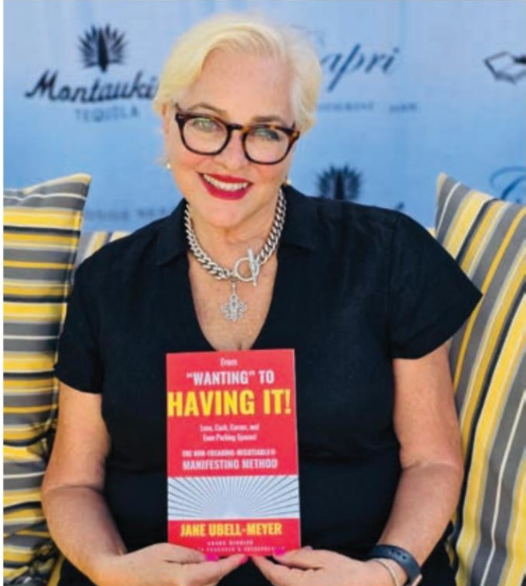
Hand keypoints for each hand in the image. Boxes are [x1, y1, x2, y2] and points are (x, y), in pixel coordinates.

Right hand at [95, 543, 246, 585]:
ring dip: (213, 575)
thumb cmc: (143, 562)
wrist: (122, 578)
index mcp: (183, 579)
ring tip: (216, 559)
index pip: (214, 571)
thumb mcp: (167, 549)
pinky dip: (203, 581)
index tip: (242, 556)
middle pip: (213, 581)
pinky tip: (201, 568)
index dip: (230, 564)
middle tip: (232, 553)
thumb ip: (190, 555)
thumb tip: (208, 559)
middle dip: (222, 568)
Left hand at [251, 547, 391, 585]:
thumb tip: (277, 555)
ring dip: (284, 572)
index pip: (273, 574)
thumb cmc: (348, 572)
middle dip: (273, 566)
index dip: (261, 562)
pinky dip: (294, 578)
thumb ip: (297, 557)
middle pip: (277, 582)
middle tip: (271, 548)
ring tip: (293, 554)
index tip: (253, 552)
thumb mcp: (322, 558)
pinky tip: (302, 567)